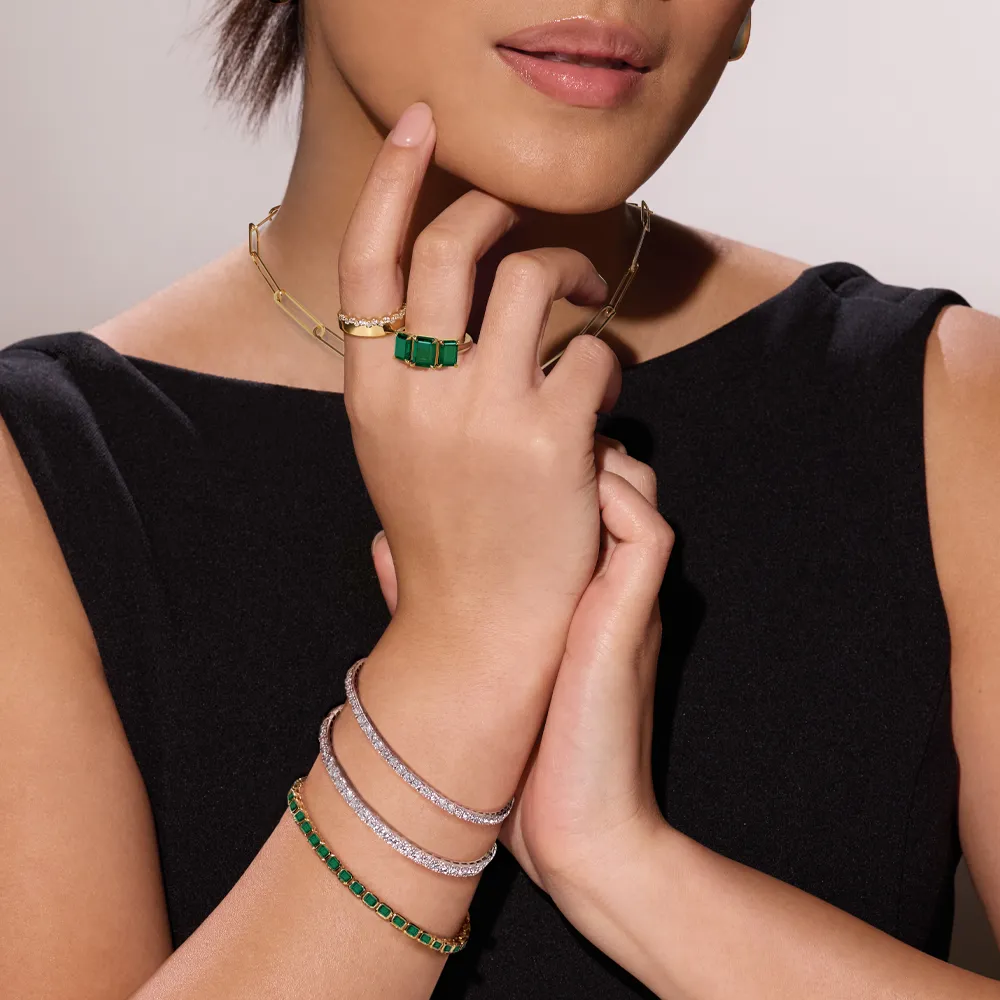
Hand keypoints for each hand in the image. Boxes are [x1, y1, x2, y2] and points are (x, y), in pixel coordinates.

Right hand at [340, 102, 618, 681]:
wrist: (481, 629)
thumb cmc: (447, 539)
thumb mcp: (398, 453)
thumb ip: (407, 378)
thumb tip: (446, 309)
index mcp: (370, 395)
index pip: (366, 263)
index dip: (391, 183)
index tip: (422, 129)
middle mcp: (418, 394)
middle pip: (452, 247)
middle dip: (496, 206)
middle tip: (526, 217)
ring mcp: (485, 414)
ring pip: (530, 276)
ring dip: (568, 270)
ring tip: (587, 296)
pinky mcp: (553, 439)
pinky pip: (594, 352)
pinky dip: (607, 360)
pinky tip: (603, 396)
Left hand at [370, 435, 673, 902]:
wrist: (577, 832)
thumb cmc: (524, 759)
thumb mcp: (473, 656)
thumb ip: (438, 599)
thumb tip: (381, 547)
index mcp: (578, 585)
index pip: (581, 489)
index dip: (542, 459)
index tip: (484, 454)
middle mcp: (609, 579)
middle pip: (612, 470)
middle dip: (561, 447)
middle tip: (502, 451)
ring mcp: (628, 593)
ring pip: (634, 482)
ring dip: (582, 464)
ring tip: (520, 475)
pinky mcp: (636, 611)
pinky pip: (647, 525)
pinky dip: (606, 499)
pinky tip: (542, 510)